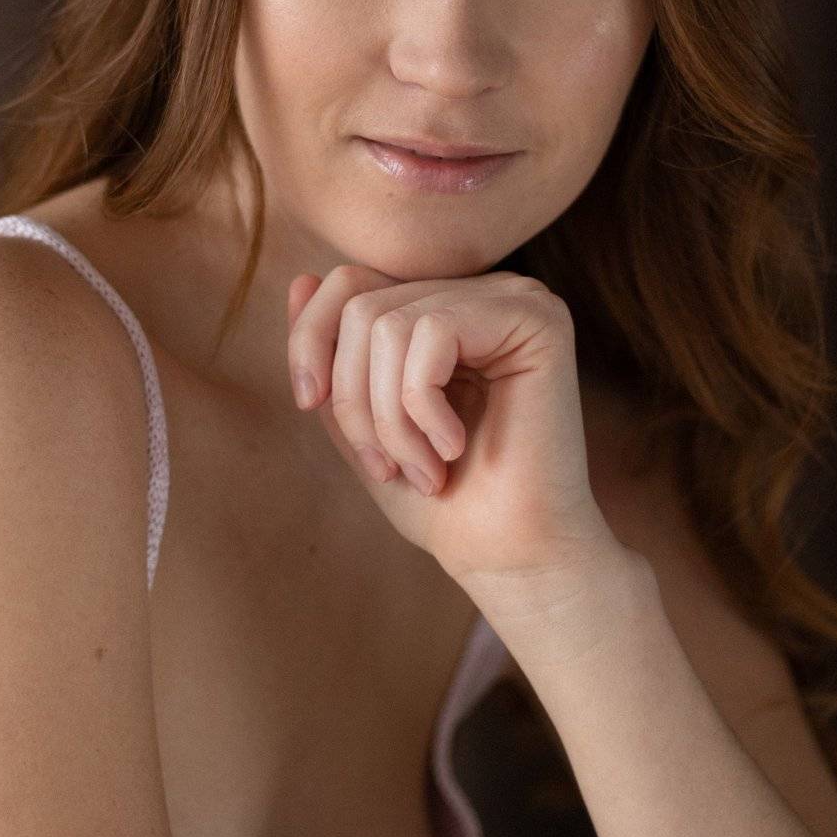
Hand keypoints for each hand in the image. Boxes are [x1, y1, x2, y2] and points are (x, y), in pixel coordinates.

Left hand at [285, 263, 622, 601]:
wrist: (509, 557)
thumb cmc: (442, 502)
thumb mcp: (360, 422)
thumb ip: (334, 355)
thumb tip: (300, 278)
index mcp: (445, 307)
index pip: (350, 282)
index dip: (310, 340)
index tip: (307, 404)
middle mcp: (481, 292)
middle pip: (362, 303)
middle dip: (351, 398)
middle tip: (384, 466)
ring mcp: (514, 297)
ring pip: (389, 323)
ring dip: (389, 417)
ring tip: (421, 469)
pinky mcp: (536, 318)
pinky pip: (433, 333)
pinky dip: (422, 405)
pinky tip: (452, 447)